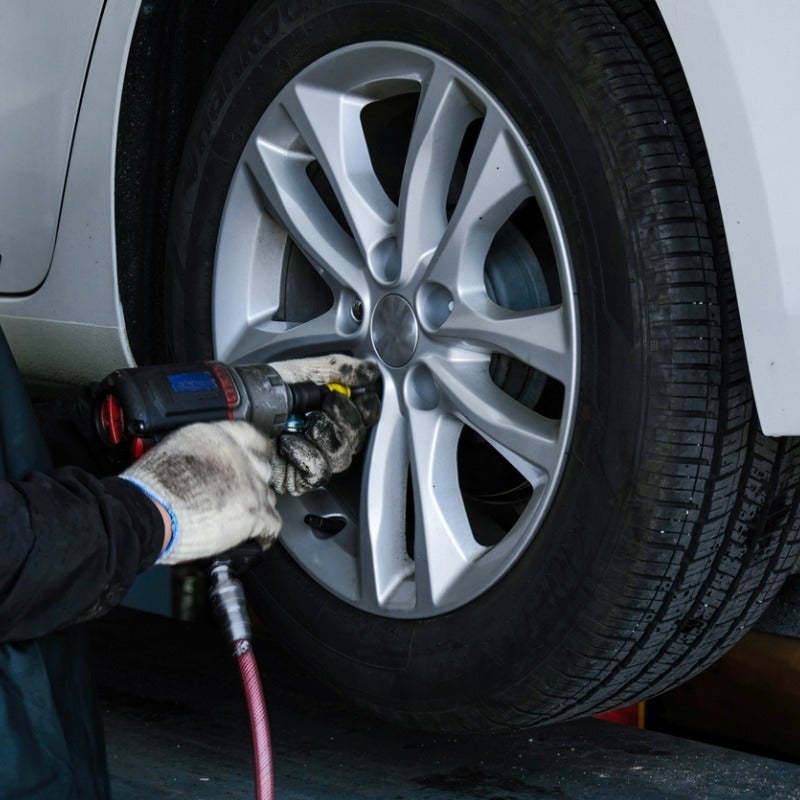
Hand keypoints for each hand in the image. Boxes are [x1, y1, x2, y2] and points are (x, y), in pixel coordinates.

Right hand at [121, 421, 280, 564]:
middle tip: (242, 495)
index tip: (259, 457)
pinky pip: (273, 523)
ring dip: (257, 507)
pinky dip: (266, 532)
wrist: (148, 513)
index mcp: (216, 437)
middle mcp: (238, 457)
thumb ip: (201, 453)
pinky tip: (259, 536)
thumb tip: (208, 464)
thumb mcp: (174, 450)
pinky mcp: (253, 512)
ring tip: (241, 518)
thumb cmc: (150, 488)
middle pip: (263, 468)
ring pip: (268, 496)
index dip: (256, 450)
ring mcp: (249, 485)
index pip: (251, 435)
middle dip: (255, 482)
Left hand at [268, 355, 380, 495]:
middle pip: (357, 438)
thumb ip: (339, 369)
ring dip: (326, 435)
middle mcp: (322, 434)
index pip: (363, 415)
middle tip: (327, 404)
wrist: (232, 411)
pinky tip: (289, 443)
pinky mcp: (298, 477)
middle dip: (346, 419)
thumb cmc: (259, 390)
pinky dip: (306, 454)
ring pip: (342, 456)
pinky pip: (319, 471)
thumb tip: (370, 372)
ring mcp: (311, 457)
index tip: (361, 398)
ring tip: (305, 423)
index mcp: (327, 409)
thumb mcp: (302, 371)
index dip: (367, 409)